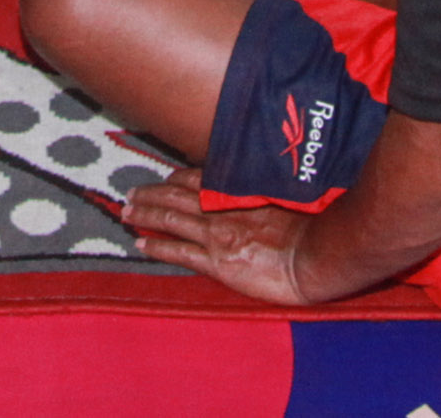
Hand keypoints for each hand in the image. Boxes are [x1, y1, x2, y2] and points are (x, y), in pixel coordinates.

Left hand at [123, 167, 318, 305]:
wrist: (315, 255)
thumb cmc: (309, 227)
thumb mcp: (283, 197)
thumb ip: (260, 190)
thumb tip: (253, 186)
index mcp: (238, 192)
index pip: (199, 178)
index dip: (176, 178)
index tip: (165, 178)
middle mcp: (221, 209)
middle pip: (176, 195)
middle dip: (151, 193)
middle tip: (131, 193)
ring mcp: (216, 235)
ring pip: (170, 218)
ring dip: (144, 213)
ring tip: (126, 212)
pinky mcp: (216, 262)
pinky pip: (178, 251)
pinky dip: (156, 245)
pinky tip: (140, 243)